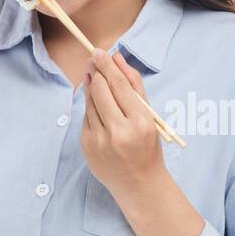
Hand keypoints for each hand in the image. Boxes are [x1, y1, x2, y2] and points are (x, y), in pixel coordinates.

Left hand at [81, 48, 166, 196]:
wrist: (138, 184)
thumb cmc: (147, 146)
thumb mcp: (149, 116)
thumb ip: (134, 85)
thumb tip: (117, 58)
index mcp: (140, 123)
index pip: (120, 86)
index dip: (107, 66)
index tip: (99, 51)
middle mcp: (119, 132)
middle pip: (101, 90)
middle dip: (96, 72)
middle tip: (93, 59)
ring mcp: (100, 141)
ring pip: (90, 102)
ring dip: (90, 86)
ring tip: (92, 75)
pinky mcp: (87, 147)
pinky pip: (85, 118)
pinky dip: (90, 107)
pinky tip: (95, 102)